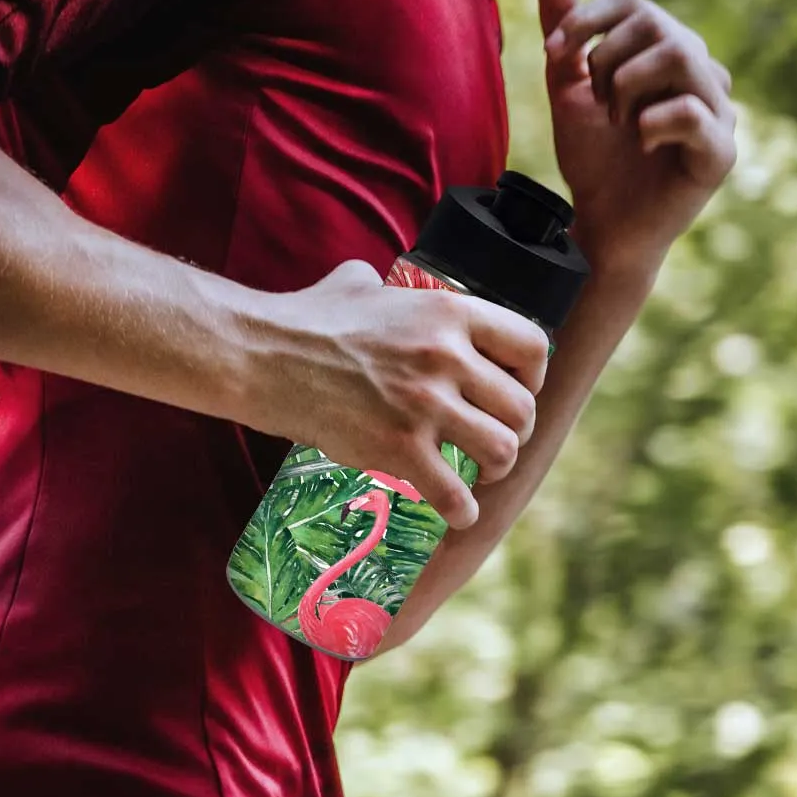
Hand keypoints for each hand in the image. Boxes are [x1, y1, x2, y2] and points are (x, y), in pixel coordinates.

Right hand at [253, 261, 549, 528]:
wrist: (263, 356)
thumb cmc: (305, 319)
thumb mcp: (356, 284)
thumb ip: (385, 286)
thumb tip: (377, 283)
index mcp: (448, 312)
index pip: (532, 345)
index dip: (533, 375)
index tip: (518, 390)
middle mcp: (446, 357)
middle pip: (522, 407)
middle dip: (517, 431)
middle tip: (494, 442)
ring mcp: (424, 405)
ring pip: (501, 450)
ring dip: (496, 469)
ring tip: (479, 475)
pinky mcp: (398, 448)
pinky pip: (454, 493)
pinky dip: (462, 511)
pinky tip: (456, 513)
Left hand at [538, 0, 736, 274]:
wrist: (601, 227)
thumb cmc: (593, 163)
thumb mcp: (569, 96)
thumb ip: (565, 42)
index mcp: (667, 55)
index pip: (635, 5)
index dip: (589, 19)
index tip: (554, 52)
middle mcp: (700, 74)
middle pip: (659, 25)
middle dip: (609, 61)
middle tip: (596, 102)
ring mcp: (717, 112)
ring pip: (682, 56)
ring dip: (631, 86)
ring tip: (618, 121)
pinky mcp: (719, 153)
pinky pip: (694, 112)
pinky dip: (654, 122)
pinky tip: (639, 142)